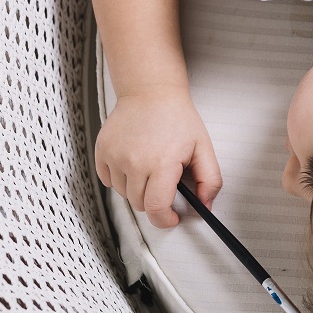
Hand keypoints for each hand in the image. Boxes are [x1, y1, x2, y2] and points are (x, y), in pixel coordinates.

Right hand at [95, 88, 221, 227]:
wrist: (150, 92)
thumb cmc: (177, 118)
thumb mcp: (203, 147)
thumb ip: (210, 180)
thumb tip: (206, 205)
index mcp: (161, 163)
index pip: (156, 209)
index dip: (165, 220)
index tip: (171, 218)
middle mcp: (134, 162)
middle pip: (140, 205)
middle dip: (154, 201)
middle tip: (165, 181)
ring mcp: (115, 157)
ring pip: (124, 194)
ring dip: (137, 189)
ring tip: (150, 167)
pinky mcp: (102, 151)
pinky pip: (108, 180)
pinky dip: (120, 178)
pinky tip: (133, 162)